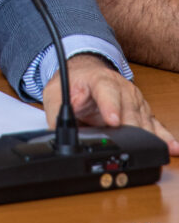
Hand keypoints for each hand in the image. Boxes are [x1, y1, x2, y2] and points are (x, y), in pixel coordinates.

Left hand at [42, 54, 178, 155]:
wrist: (86, 72)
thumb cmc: (73, 83)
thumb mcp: (55, 93)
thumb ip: (56, 112)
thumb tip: (57, 133)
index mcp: (100, 80)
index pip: (106, 90)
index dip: (110, 105)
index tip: (112, 120)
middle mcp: (121, 88)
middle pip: (129, 107)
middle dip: (131, 126)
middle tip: (132, 144)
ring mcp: (134, 100)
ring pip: (144, 118)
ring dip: (149, 135)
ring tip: (155, 150)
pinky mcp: (141, 112)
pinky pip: (155, 125)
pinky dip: (164, 137)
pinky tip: (172, 148)